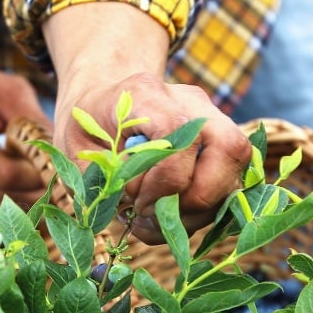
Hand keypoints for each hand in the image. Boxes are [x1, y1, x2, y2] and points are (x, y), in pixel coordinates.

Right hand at [0, 12, 50, 251]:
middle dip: (33, 201)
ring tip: (35, 203)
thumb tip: (60, 159)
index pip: (7, 174)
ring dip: (14, 221)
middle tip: (57, 193)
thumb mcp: (7, 91)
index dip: (40, 179)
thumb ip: (32, 123)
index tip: (59, 173)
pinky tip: (3, 227)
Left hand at [53, 74, 250, 243]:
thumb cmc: (88, 128)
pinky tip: (163, 217)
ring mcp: (214, 124)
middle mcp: (192, 104)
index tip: (137, 202)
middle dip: (193, 200)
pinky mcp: (221, 150)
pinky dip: (196, 216)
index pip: (179, 133)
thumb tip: (140, 203)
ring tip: (151, 219)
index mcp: (147, 94)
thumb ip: (106, 176)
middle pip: (229, 150)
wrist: (105, 106)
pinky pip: (226, 191)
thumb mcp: (78, 150)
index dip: (164, 180)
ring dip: (193, 214)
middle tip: (152, 214)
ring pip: (234, 176)